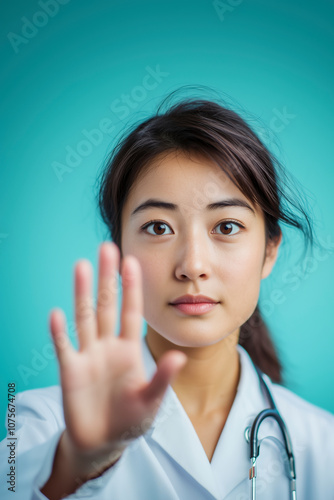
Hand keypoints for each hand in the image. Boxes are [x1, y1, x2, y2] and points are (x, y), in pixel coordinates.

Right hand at [49, 242, 186, 456]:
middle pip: (106, 305)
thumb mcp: (151, 400)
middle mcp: (107, 346)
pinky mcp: (70, 371)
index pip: (131, 311)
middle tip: (107, 248)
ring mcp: (88, 356)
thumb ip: (162, 379)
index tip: (132, 261)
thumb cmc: (130, 419)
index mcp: (129, 348)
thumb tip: (179, 358)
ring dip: (82, 293)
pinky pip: (64, 348)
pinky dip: (60, 332)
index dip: (132, 287)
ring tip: (81, 266)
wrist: (103, 442)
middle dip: (107, 278)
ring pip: (85, 318)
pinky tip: (57, 314)